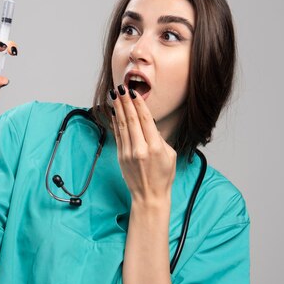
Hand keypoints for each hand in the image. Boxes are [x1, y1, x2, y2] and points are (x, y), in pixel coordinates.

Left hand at [110, 84, 176, 209]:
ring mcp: (128, 153)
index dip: (138, 104)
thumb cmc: (163, 176)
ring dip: (118, 108)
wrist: (149, 196)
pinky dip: (115, 122)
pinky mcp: (121, 157)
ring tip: (114, 95)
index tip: (133, 92)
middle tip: (121, 87)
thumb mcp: (170, 155)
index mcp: (155, 147)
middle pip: (131, 119)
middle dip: (125, 101)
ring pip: (122, 125)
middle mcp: (140, 149)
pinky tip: (114, 112)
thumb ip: (159, 138)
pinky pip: (118, 135)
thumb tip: (149, 124)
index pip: (145, 119)